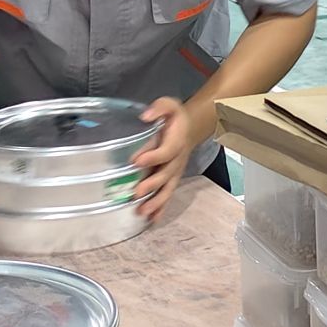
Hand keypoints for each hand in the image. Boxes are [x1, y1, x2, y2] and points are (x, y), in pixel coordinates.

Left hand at [129, 97, 200, 219]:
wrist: (190, 129)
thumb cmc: (175, 118)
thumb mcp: (170, 105)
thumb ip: (159, 107)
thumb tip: (145, 116)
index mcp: (176, 141)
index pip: (166, 151)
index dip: (153, 156)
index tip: (136, 161)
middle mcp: (176, 160)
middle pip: (166, 175)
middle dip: (152, 185)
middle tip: (136, 193)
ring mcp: (175, 172)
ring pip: (168, 189)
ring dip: (156, 202)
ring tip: (142, 211)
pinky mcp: (171, 180)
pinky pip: (168, 196)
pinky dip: (161, 209)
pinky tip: (151, 220)